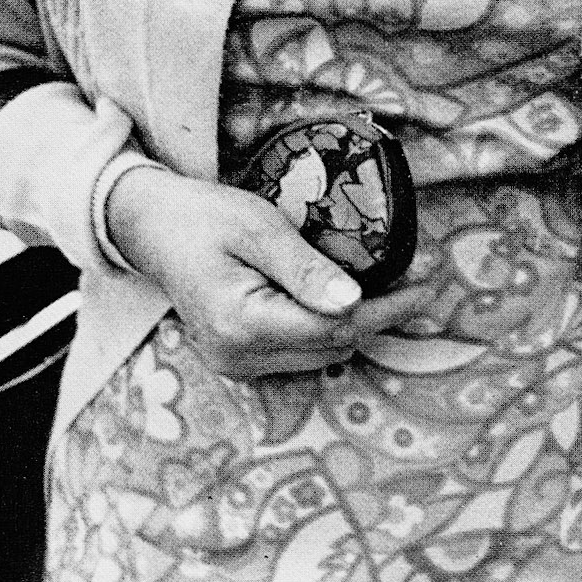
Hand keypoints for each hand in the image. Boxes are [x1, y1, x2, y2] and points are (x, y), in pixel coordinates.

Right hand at [106, 167, 427, 378]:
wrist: (152, 228)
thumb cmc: (204, 217)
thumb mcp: (259, 227)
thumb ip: (306, 268)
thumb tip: (355, 301)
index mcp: (241, 323)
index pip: (335, 326)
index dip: (390, 306)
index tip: (430, 279)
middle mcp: (238, 357)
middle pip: (333, 345)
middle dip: (384, 315)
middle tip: (424, 277)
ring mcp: (236, 364)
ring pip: (321, 354)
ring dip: (361, 324)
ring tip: (398, 285)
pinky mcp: (239, 359)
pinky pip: (301, 351)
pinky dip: (332, 328)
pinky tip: (353, 299)